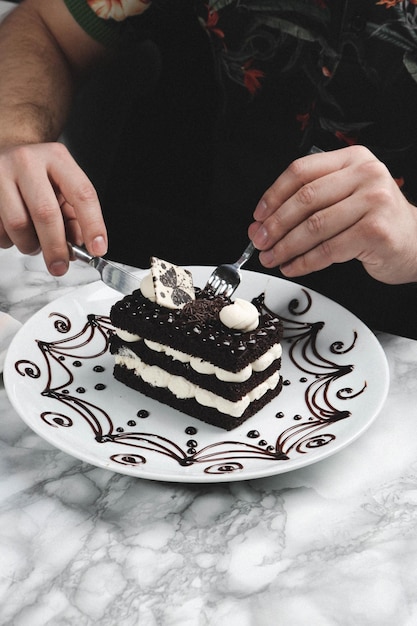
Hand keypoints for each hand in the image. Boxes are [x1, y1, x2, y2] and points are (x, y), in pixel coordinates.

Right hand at [0, 142, 107, 274]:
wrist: (5, 151)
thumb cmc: (39, 174)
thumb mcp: (63, 185)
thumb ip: (74, 216)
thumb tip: (78, 245)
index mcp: (57, 159)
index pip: (82, 194)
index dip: (93, 225)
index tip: (97, 249)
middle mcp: (28, 162)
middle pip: (46, 213)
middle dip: (56, 247)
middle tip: (60, 266)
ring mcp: (1, 173)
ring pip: (18, 225)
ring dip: (30, 245)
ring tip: (35, 243)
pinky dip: (10, 240)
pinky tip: (16, 232)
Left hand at [248, 145, 416, 284]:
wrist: (416, 243)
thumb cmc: (375, 221)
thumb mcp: (345, 200)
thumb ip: (307, 206)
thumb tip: (261, 225)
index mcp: (353, 159)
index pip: (302, 171)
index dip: (273, 195)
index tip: (258, 216)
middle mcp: (366, 174)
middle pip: (305, 199)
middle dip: (275, 224)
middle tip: (259, 242)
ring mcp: (374, 201)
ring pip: (314, 226)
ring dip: (286, 246)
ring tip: (272, 258)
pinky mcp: (375, 231)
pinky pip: (329, 249)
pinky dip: (305, 262)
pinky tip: (293, 267)